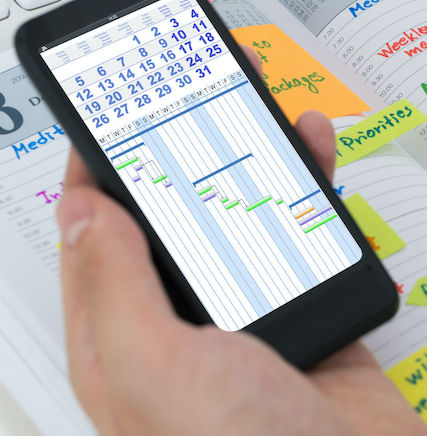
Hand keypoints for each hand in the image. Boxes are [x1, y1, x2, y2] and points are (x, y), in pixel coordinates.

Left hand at [55, 110, 426, 435]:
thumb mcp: (155, 367)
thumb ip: (116, 289)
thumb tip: (80, 212)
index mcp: (126, 341)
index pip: (97, 237)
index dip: (101, 169)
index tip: (113, 109)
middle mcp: (187, 326)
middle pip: (180, 216)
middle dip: (188, 146)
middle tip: (197, 84)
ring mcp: (255, 319)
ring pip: (250, 217)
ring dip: (258, 158)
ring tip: (264, 103)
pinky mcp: (316, 313)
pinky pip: (312, 238)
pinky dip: (317, 191)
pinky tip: (318, 156)